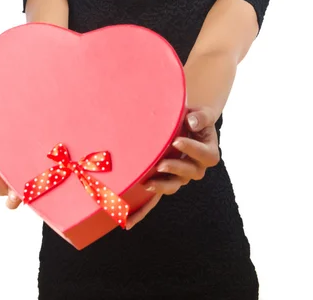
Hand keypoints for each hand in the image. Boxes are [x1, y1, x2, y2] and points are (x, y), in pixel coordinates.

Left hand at [125, 106, 219, 229]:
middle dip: (174, 169)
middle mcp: (196, 168)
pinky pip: (155, 200)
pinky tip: (127, 221)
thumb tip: (191, 122)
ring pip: (173, 186)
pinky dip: (141, 210)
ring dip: (161, 187)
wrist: (187, 124)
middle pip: (189, 174)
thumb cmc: (195, 118)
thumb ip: (201, 117)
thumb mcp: (202, 114)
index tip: (177, 140)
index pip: (204, 155)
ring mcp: (179, 177)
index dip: (191, 149)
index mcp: (208, 152)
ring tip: (147, 184)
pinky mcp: (164, 181)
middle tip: (161, 164)